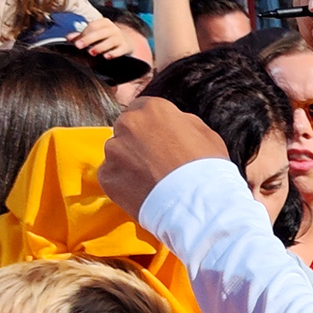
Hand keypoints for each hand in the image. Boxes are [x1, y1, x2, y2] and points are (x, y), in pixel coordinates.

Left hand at [68, 17, 137, 59]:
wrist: (125, 42)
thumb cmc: (106, 38)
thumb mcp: (94, 35)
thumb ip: (81, 36)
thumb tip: (68, 37)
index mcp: (104, 23)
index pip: (93, 26)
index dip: (84, 34)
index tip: (76, 42)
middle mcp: (113, 28)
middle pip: (100, 32)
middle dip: (88, 39)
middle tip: (79, 46)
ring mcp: (120, 37)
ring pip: (110, 41)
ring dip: (100, 47)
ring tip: (92, 52)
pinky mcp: (126, 47)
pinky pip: (120, 50)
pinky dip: (113, 53)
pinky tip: (107, 56)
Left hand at [99, 98, 230, 220]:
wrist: (195, 204)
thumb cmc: (206, 168)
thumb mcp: (205, 133)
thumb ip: (182, 122)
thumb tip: (174, 123)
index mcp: (154, 109)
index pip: (142, 107)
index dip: (152, 125)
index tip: (158, 137)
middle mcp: (128, 124)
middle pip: (126, 128)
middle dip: (137, 141)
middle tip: (155, 159)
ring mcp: (114, 150)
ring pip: (117, 152)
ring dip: (128, 161)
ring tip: (150, 178)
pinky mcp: (106, 176)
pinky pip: (111, 174)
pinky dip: (122, 181)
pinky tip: (142, 189)